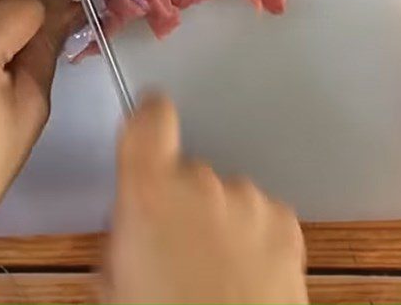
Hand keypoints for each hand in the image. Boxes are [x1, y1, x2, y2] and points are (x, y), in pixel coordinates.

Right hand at [104, 96, 307, 304]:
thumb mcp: (116, 283)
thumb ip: (125, 234)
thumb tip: (136, 224)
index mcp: (151, 190)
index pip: (150, 117)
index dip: (148, 117)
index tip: (149, 121)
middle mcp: (202, 181)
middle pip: (187, 171)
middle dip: (181, 203)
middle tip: (179, 253)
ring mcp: (248, 199)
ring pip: (225, 197)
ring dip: (220, 223)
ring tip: (217, 277)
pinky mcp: (285, 222)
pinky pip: (259, 217)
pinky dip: (253, 238)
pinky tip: (247, 280)